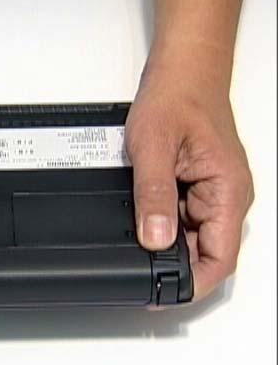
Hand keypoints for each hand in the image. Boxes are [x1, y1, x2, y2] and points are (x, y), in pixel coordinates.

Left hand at [126, 53, 253, 301]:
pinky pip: (183, 217)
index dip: (191, 284)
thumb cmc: (176, 97)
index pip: (219, 259)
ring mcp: (214, 191)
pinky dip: (163, 222)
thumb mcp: (153, 148)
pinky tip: (143, 214)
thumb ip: (153, 196)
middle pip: (205, 252)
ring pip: (192, 236)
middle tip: (135, 265)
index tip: (160, 293)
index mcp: (228, 192)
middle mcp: (227, 196)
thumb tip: (154, 239)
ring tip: (137, 229)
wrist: (183, 70)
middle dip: (171, 265)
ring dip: (165, 241)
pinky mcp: (199, 185)